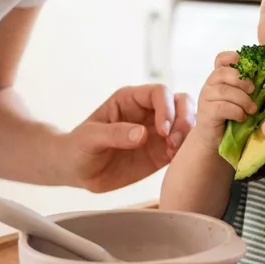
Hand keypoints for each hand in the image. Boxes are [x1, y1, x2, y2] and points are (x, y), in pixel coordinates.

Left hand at [61, 84, 193, 192]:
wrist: (77, 171)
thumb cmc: (79, 147)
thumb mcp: (89, 138)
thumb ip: (115, 134)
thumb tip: (143, 134)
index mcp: (131, 99)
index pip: (160, 93)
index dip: (166, 107)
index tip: (163, 130)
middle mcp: (149, 112)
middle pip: (181, 102)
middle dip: (184, 118)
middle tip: (174, 141)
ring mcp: (158, 131)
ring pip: (187, 122)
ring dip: (187, 134)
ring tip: (174, 151)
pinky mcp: (162, 152)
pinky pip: (182, 146)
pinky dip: (185, 150)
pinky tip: (174, 160)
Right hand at [192, 51, 255, 147]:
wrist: (213, 139)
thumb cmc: (230, 116)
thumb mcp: (237, 97)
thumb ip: (246, 87)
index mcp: (218, 77)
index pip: (221, 59)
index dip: (233, 58)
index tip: (248, 68)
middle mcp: (210, 85)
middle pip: (223, 73)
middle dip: (242, 81)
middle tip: (253, 91)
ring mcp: (206, 98)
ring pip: (224, 91)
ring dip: (242, 99)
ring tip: (251, 109)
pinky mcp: (207, 112)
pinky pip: (223, 107)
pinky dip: (236, 112)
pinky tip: (242, 117)